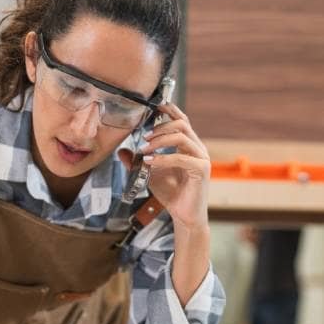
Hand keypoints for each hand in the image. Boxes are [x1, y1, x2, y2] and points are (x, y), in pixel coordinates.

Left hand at [121, 103, 210, 231]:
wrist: (184, 216)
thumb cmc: (172, 194)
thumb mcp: (150, 174)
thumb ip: (137, 162)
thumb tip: (122, 151)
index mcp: (188, 145)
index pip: (181, 120)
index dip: (169, 110)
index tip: (153, 107)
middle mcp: (197, 148)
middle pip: (181, 123)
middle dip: (160, 126)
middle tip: (143, 136)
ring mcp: (201, 158)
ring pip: (182, 136)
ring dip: (160, 140)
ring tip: (145, 149)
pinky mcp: (201, 170)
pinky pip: (181, 157)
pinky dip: (163, 158)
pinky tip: (150, 162)